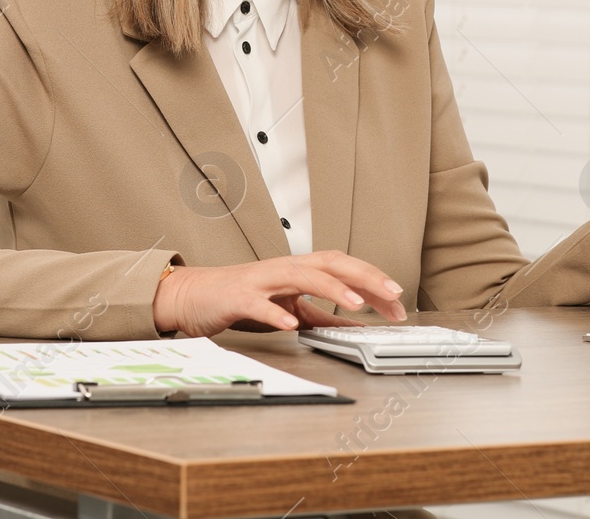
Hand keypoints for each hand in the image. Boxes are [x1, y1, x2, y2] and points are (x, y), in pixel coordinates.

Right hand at [153, 250, 407, 336]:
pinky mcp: (238, 298)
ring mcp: (260, 281)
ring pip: (299, 277)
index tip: (397, 301)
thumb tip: (355, 327)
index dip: (372, 281)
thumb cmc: (240, 299)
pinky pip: (259, 305)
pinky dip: (276, 313)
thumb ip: (321, 317)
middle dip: (363, 275)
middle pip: (329, 263)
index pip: (343, 268)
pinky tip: (292, 325)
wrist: (192, 296)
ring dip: (330, 288)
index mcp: (298, 271)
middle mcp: (283, 270)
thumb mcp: (289, 308)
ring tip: (354, 302)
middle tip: (392, 294)